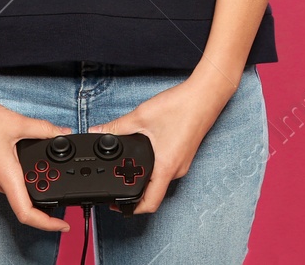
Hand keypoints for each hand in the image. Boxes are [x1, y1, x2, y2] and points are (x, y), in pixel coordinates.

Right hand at [0, 90, 73, 232]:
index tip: (62, 225)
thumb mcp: (17, 123)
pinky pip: (6, 180)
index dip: (46, 223)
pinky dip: (21, 175)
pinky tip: (28, 160)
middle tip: (62, 185)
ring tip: (47, 170)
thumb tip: (62, 133)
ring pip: (15, 189)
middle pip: (23, 202)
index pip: (26, 213)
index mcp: (5, 176)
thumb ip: (43, 130)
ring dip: (32, 183)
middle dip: (45, 197)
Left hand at [90, 70, 230, 214]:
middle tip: (117, 183)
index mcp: (166, 167)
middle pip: (154, 193)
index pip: (150, 203)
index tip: (116, 206)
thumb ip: (117, 127)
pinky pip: (167, 169)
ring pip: (161, 180)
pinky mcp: (185, 155)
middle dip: (135, 192)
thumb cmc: (181, 106)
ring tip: (129, 166)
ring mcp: (183, 163)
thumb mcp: (142, 116)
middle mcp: (177, 170)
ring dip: (145, 178)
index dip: (131, 209)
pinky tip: (146, 153)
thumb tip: (98, 131)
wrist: (205, 95)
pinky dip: (154, 167)